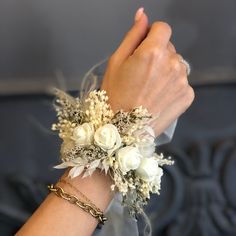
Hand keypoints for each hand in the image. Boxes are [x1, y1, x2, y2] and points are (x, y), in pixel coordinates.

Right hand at [101, 8, 193, 135]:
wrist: (124, 129)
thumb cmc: (115, 95)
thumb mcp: (116, 61)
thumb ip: (133, 35)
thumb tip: (142, 15)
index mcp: (153, 52)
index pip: (162, 28)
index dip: (151, 36)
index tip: (143, 49)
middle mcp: (173, 64)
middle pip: (169, 47)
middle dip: (157, 55)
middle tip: (141, 74)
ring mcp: (182, 81)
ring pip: (176, 64)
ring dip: (165, 70)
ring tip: (149, 88)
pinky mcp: (187, 95)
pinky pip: (181, 81)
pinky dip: (172, 85)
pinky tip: (158, 96)